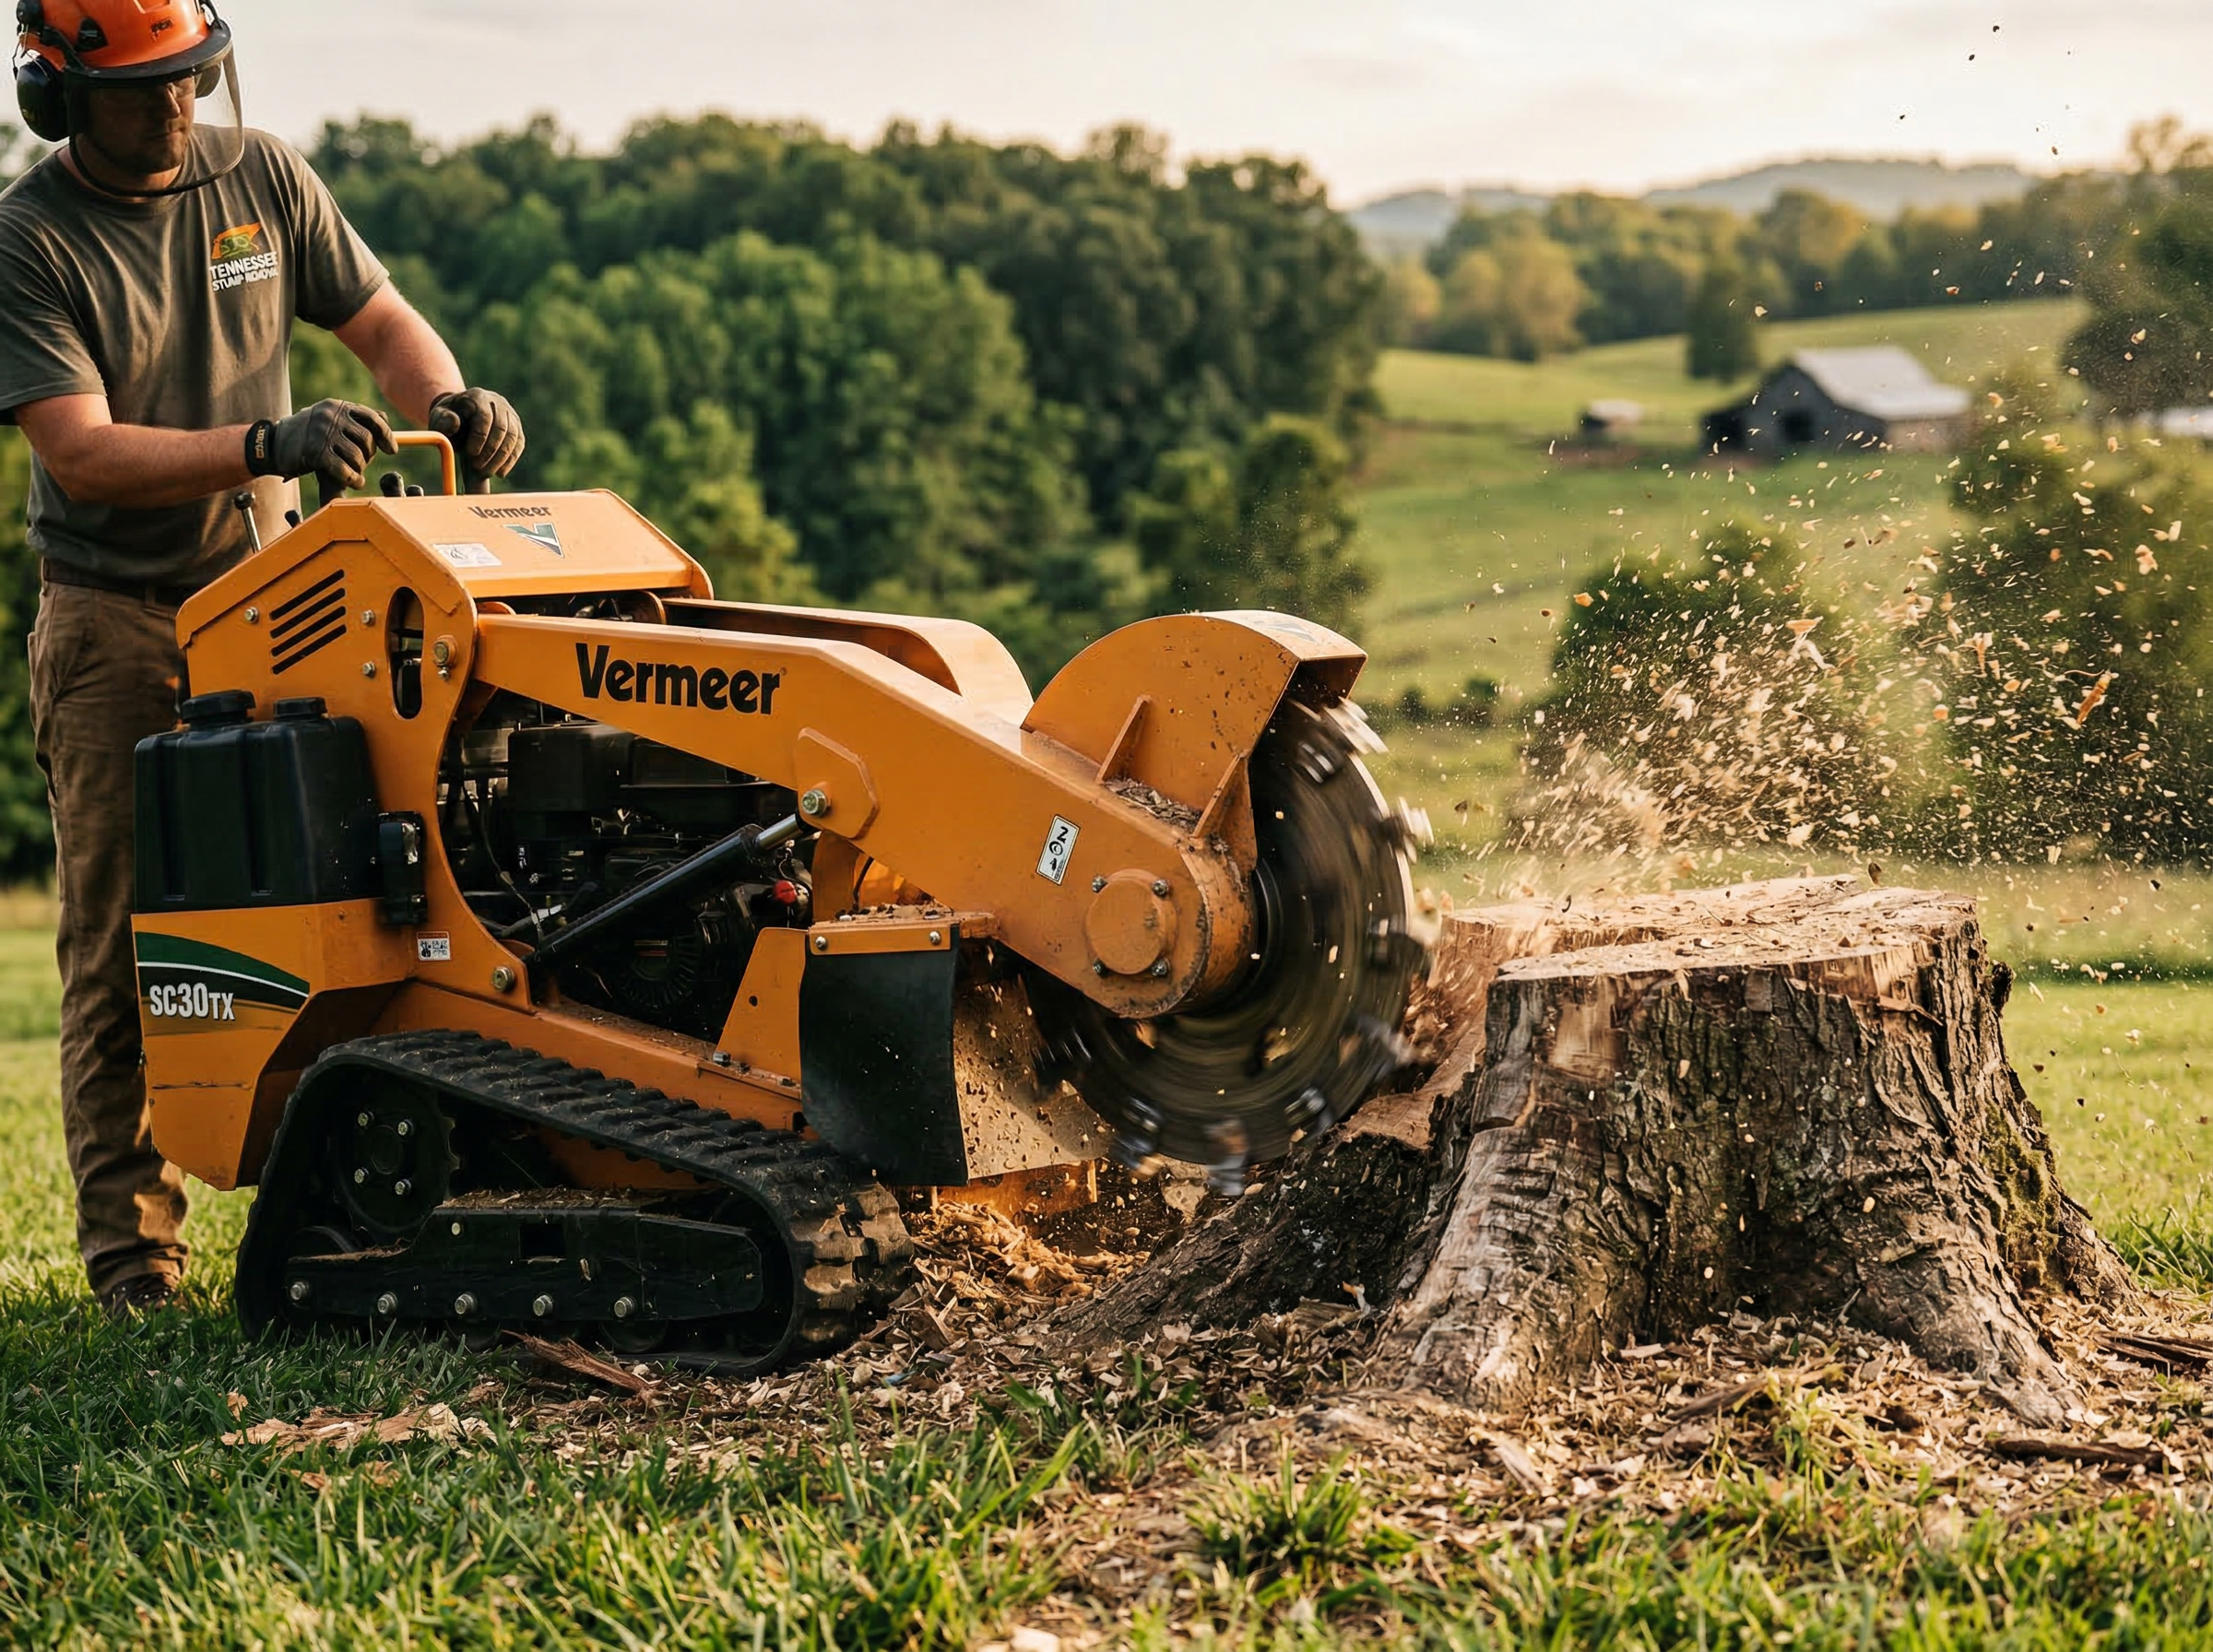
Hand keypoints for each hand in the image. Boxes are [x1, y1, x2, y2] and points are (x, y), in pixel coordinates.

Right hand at [247, 400, 395, 488]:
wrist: (273, 446)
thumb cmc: (308, 437)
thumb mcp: (331, 422)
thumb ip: (355, 420)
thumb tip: (385, 419)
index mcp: (336, 406)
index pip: (372, 418)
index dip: (386, 435)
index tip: (392, 450)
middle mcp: (330, 415)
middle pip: (367, 439)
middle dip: (368, 456)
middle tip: (360, 464)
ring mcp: (322, 432)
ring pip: (357, 456)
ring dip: (359, 470)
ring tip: (355, 474)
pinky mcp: (315, 452)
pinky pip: (344, 469)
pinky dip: (353, 479)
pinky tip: (355, 482)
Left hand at [428, 387, 524, 478]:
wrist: (462, 416)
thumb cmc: (448, 419)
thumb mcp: (439, 418)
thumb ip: (442, 421)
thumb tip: (454, 423)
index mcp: (477, 396)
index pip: (484, 416)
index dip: (480, 436)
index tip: (470, 453)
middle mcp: (497, 402)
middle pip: (501, 427)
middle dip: (490, 450)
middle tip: (478, 468)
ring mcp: (510, 414)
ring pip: (513, 437)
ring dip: (501, 458)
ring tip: (487, 473)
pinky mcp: (516, 426)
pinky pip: (518, 444)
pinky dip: (510, 460)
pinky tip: (500, 473)